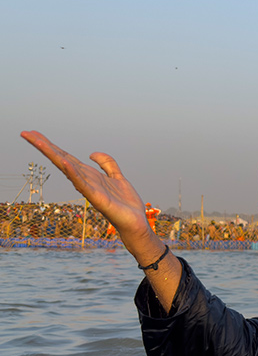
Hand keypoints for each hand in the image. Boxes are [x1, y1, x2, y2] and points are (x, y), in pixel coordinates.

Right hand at [20, 132, 154, 246]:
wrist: (135, 222)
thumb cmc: (125, 204)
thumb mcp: (117, 177)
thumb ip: (107, 164)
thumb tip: (92, 153)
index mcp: (88, 175)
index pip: (66, 156)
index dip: (51, 145)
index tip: (34, 133)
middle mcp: (85, 180)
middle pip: (61, 159)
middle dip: (44, 146)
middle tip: (25, 133)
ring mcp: (88, 189)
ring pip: (68, 168)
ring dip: (54, 155)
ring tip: (39, 142)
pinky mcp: (96, 198)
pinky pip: (83, 183)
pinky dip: (73, 173)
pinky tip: (65, 162)